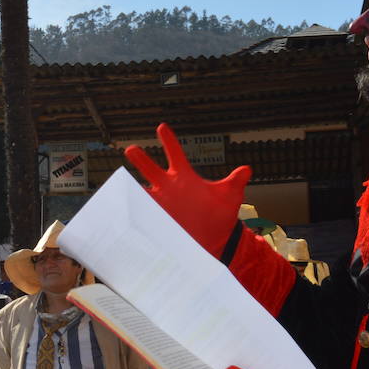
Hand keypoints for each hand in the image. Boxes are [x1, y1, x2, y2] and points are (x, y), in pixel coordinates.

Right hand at [125, 123, 251, 255]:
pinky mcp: (158, 219)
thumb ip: (235, 182)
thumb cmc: (221, 214)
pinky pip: (142, 212)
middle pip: (151, 169)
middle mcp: (169, 187)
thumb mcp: (230, 196)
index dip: (168, 141)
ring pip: (142, 191)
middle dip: (141, 159)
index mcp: (184, 177)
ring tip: (121, 184)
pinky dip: (133, 210)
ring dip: (131, 188)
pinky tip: (123, 208)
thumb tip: (247, 169)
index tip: (161, 127)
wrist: (215, 240)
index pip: (174, 154)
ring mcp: (162, 203)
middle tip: (132, 149)